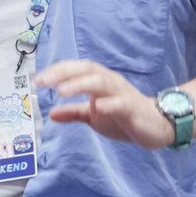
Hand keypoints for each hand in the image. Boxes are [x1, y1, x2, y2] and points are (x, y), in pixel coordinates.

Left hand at [35, 60, 175, 149]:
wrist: (157, 127)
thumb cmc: (124, 117)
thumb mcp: (94, 117)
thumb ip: (74, 113)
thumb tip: (51, 114)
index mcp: (100, 82)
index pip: (77, 69)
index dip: (58, 71)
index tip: (38, 79)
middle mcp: (110, 83)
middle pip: (87, 70)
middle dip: (64, 73)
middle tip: (43, 81)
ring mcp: (122, 94)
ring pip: (101, 82)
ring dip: (81, 84)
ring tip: (62, 91)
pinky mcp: (133, 109)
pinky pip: (121, 103)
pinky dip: (109, 103)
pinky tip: (98, 107)